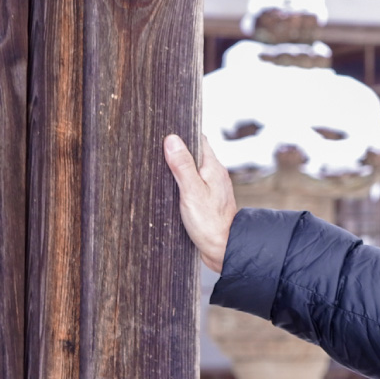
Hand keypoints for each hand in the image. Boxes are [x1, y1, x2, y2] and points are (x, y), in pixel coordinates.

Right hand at [163, 133, 236, 272]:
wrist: (223, 248)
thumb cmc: (209, 222)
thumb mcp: (191, 191)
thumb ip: (182, 166)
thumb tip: (172, 139)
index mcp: (213, 167)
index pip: (199, 140)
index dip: (183, 134)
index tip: (165, 130)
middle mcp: (215, 174)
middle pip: (196, 154)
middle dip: (178, 150)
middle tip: (156, 148)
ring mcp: (213, 187)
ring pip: (195, 169)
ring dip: (180, 167)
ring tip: (159, 166)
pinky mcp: (209, 200)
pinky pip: (195, 183)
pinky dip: (183, 182)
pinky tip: (171, 187)